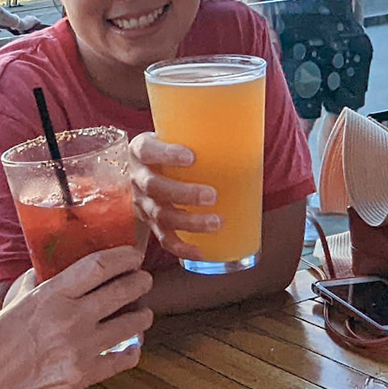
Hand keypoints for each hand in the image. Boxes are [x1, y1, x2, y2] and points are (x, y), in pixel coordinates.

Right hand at [0, 245, 153, 388]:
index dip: (123, 256)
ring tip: (142, 313)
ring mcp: (80, 349)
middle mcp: (70, 319)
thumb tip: (50, 265)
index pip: (99, 266)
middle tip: (144, 280)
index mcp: (51, 295)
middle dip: (141, 282)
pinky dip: (132, 351)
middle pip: (123, 291)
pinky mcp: (84, 375)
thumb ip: (36, 281)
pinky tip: (131, 347)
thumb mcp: (14, 300)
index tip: (134, 255)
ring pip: (132, 325)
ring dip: (142, 316)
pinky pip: (124, 359)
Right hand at [129, 131, 215, 261]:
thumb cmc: (168, 151)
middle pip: (154, 187)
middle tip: (212, 195)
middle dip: (184, 193)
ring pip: (162, 215)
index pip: (147, 151)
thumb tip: (249, 135)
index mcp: (140, 152)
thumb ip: (200, 136)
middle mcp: (138, 178)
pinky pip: (164, 239)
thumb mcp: (175, 137)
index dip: (166, 154)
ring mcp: (143, 203)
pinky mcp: (151, 224)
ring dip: (189, 222)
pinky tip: (202, 252)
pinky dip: (183, 248)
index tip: (191, 157)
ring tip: (216, 223)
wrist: (143, 171)